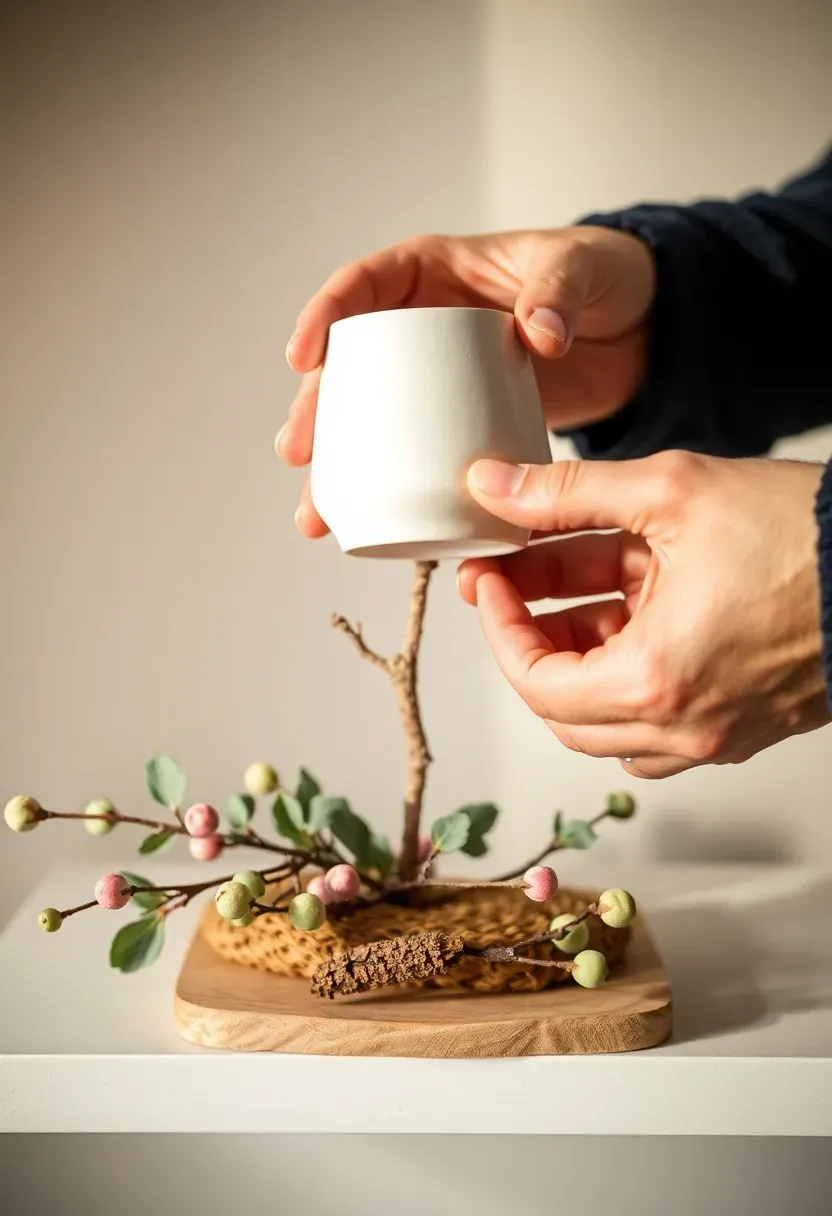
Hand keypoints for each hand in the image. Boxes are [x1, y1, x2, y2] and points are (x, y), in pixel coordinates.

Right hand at [278, 227, 654, 536]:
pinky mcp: (460, 425)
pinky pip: (416, 456)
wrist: (636, 331)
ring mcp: (435, 383)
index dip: (324, 318)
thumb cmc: (598, 277)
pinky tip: (373, 529)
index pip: (361, 287)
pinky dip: (394, 494)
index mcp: (431, 273)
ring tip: (317, 515)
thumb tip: (537, 333)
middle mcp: (419, 329)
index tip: (303, 357)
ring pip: (370, 424)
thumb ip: (558, 291)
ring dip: (339, 470)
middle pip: (349, 369)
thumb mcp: (578, 267)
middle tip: (299, 453)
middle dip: (316, 413)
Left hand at [457, 452, 828, 777]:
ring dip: (576, 657)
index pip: (536, 681)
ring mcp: (717, 733)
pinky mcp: (743, 723)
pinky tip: (625, 616)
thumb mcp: (670, 491)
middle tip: (508, 586)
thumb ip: (566, 492)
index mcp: (656, 679)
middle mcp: (685, 725)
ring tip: (567, 588)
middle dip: (528, 641)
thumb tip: (494, 486)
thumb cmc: (804, 532)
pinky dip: (627, 677)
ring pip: (610, 721)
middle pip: (564, 710)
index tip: (489, 582)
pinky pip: (660, 724)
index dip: (499, 626)